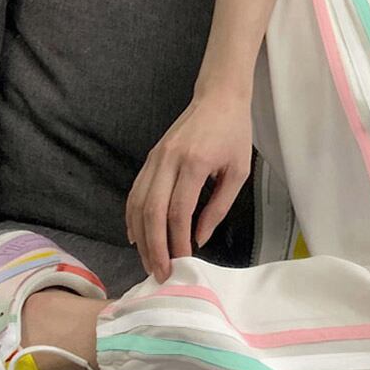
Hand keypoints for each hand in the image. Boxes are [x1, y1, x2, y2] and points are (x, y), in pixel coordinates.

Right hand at [125, 92, 252, 282]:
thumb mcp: (237, 172)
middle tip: (160, 272)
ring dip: (141, 236)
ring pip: (138, 204)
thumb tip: (200, 238)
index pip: (178, 211)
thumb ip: (218, 206)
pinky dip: (132, 216)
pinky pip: (135, 192)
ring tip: (149, 260)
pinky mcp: (151, 157)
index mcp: (193, 163)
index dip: (177, 241)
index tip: (182, 261)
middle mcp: (168, 161)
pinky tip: (137, 235)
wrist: (218, 98)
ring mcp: (155, 158)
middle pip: (152, 212)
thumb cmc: (233, 133)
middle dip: (154, 246)